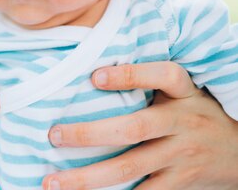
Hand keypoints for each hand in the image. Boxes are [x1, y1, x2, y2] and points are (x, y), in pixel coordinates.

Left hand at [42, 62, 237, 189]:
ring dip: (89, 177)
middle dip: (90, 134)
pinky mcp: (181, 183)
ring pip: (130, 167)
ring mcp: (182, 156)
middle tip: (54, 135)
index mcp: (184, 94)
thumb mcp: (183, 92)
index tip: (94, 76)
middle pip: (134, 128)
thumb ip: (149, 83)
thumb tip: (92, 70)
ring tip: (53, 182)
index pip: (163, 76)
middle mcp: (183, 123)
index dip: (129, 75)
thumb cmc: (196, 112)